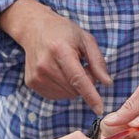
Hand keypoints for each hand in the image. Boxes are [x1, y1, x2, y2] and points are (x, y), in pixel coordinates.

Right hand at [0, 0, 111, 114]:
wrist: (34, 29)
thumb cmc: (63, 32)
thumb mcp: (85, 39)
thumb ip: (97, 61)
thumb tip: (107, 83)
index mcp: (60, 50)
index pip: (78, 78)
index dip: (90, 95)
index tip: (100, 109)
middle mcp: (45, 65)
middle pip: (74, 89)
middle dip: (84, 82)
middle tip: (81, 66)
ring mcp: (36, 76)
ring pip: (66, 95)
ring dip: (73, 86)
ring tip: (68, 68)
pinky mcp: (31, 83)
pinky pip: (56, 96)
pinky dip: (63, 88)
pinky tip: (59, 73)